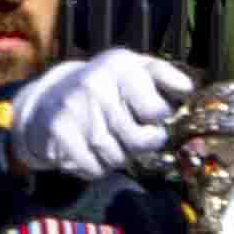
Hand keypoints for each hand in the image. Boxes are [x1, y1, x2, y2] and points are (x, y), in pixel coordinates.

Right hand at [8, 47, 186, 183]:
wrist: (46, 98)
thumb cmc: (104, 87)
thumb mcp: (133, 69)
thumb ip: (163, 76)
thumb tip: (188, 90)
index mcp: (121, 64)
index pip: (157, 110)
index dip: (160, 120)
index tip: (154, 116)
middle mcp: (96, 82)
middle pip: (139, 139)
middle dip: (142, 144)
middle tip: (137, 138)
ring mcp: (74, 107)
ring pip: (116, 156)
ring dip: (120, 158)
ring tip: (114, 143)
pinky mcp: (58, 130)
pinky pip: (92, 166)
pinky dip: (97, 168)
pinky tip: (93, 153)